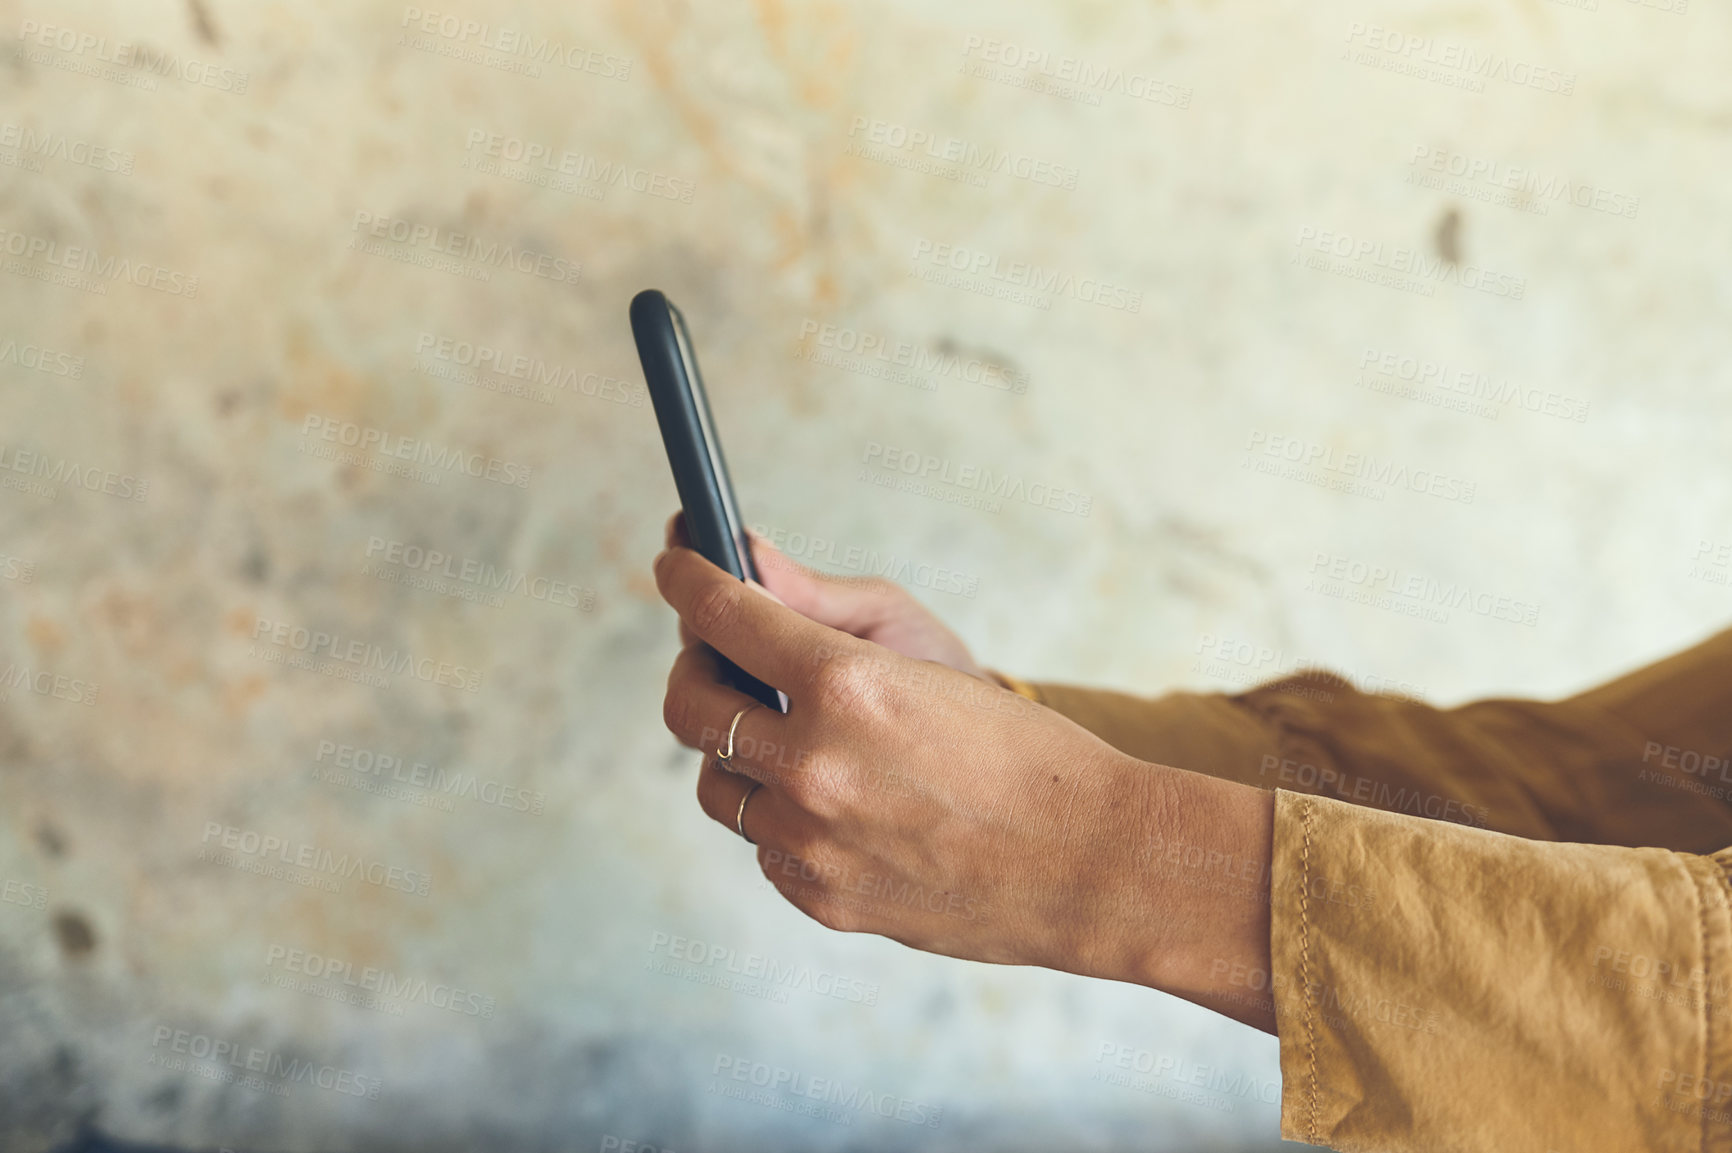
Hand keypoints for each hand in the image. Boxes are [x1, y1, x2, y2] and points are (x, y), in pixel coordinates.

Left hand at [653, 543, 1276, 1029]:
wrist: (1088, 862)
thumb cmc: (1020, 746)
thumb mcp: (926, 642)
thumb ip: (821, 601)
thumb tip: (743, 561)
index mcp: (847, 687)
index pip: (721, 614)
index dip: (685, 577)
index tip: (677, 565)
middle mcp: (814, 767)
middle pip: (687, 704)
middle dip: (694, 665)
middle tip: (723, 653)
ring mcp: (810, 844)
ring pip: (718, 782)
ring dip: (740, 747)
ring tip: (795, 734)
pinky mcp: (819, 898)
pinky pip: (762, 843)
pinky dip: (782, 812)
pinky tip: (835, 798)